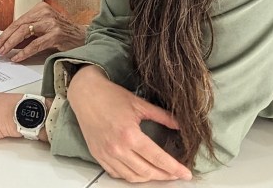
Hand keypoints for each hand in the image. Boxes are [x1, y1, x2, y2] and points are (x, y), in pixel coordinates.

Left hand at [0, 2, 85, 61]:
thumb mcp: (44, 29)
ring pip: (24, 33)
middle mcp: (45, 13)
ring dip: (11, 44)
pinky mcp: (56, 35)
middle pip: (19, 25)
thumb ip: (29, 33)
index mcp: (41, 9)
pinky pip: (35, 44)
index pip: (18, 21)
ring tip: (4, 53)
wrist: (84, 38)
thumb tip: (10, 44)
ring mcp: (51, 23)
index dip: (5, 33)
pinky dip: (24, 52)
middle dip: (5, 39)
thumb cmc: (63, 35)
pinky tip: (17, 58)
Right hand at [68, 66, 192, 182]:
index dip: (174, 168)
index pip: (158, 158)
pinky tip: (139, 171)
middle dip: (165, 176)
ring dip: (148, 178)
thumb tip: (181, 124)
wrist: (85, 94)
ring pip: (132, 177)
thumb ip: (162, 116)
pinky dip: (130, 176)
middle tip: (176, 174)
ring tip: (160, 173)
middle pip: (147, 171)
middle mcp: (118, 148)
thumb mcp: (140, 104)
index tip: (186, 174)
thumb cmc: (112, 96)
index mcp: (130, 135)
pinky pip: (117, 174)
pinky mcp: (98, 155)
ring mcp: (106, 154)